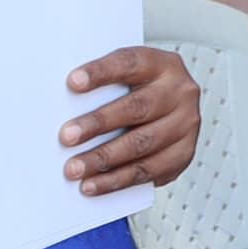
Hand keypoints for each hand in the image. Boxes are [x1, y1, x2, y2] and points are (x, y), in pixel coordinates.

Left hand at [61, 45, 201, 194]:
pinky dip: (116, 180)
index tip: (73, 82)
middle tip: (66, 137)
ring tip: (74, 168)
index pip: (131, 63)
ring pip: (142, 144)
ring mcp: (186, 125)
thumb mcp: (126, 80)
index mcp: (163, 65)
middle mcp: (180, 93)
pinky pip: (147, 171)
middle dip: (99, 123)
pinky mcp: (183, 154)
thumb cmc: (138, 94)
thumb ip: (103, 88)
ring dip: (103, 158)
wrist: (168, 114)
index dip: (102, 72)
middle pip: (137, 107)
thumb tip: (61, 105)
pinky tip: (93, 185)